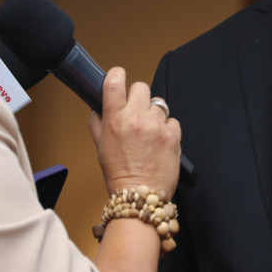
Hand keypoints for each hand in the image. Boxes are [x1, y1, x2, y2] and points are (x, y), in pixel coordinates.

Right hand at [88, 67, 181, 196]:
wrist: (140, 197)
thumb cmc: (120, 174)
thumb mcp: (100, 147)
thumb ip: (98, 124)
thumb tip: (98, 108)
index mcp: (115, 120)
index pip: (115, 82)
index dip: (117, 74)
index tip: (119, 77)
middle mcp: (136, 119)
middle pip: (141, 87)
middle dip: (138, 97)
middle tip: (136, 112)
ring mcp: (157, 126)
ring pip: (158, 104)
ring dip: (154, 114)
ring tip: (149, 133)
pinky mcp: (173, 136)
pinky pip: (172, 120)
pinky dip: (167, 128)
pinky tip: (159, 141)